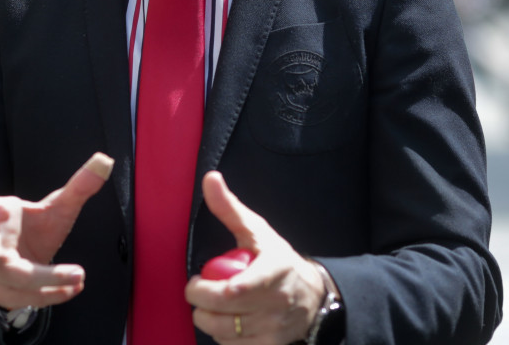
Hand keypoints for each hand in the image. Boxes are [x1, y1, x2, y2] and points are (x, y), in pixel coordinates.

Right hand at [0, 152, 112, 310]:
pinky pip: (22, 299)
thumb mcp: (59, 206)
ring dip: (43, 279)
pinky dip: (50, 295)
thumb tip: (105, 161)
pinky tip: (74, 288)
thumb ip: (79, 186)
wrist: (31, 257)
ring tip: (78, 275)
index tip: (5, 209)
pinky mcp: (5, 292)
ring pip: (8, 278)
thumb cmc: (36, 227)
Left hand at [185, 171, 329, 344]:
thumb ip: (230, 208)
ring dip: (207, 320)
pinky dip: (221, 336)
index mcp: (273, 272)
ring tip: (211, 305)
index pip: (235, 291)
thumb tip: (210, 179)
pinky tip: (226, 321)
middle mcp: (275, 305)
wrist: (312, 295)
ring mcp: (273, 330)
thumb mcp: (258, 232)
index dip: (207, 291)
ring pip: (223, 334)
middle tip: (198, 291)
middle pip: (223, 315)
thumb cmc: (279, 261)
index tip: (196, 281)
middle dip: (199, 304)